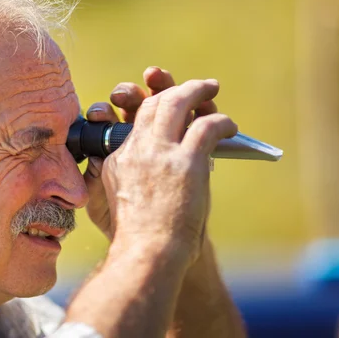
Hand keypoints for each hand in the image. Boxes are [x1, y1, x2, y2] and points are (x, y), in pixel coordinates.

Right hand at [84, 67, 235, 262]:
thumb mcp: (108, 198)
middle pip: (153, 103)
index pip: (134, 120)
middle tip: (192, 85)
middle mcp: (136, 147)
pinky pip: (206, 125)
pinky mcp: (187, 160)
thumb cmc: (134, 234)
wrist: (148, 252)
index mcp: (118, 156)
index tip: (161, 101)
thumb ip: (110, 174)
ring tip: (210, 86)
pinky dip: (221, 121)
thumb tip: (113, 161)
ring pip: (177, 102)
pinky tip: (229, 126)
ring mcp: (161, 151)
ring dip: (196, 90)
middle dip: (170, 87)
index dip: (148, 104)